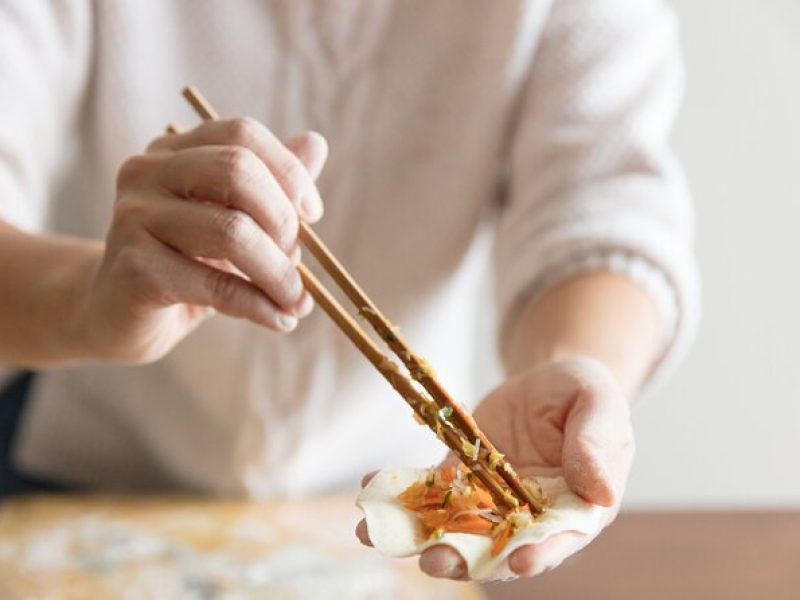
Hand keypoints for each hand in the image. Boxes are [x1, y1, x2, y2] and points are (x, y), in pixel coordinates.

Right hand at [72, 118, 327, 362]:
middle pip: (237, 171)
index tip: (313, 214)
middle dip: (284, 221)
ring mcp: (134, 217)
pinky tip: (279, 319)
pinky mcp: (134, 268)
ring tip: (297, 302)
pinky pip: (214, 284)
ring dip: (279, 273)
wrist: (116, 315)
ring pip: (231, 231)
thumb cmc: (183, 264)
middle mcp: (147, 173)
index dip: (289, 171)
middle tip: (299, 262)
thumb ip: (271, 187)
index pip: (242, 135)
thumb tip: (317, 143)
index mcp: (173, 152)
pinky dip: (258, 305)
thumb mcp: (230, 222)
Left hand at [356, 356, 634, 579]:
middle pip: (496, 547)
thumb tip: (602, 492)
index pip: (557, 540)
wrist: (547, 381)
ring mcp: (491, 501)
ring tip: (378, 534)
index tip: (516, 563)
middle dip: (463, 557)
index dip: (538, 554)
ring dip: (417, 534)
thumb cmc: (584, 395)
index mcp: (573, 509)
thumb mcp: (599, 406)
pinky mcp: (461, 477)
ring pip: (454, 526)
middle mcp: (528, 516)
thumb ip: (597, 445)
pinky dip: (400, 493)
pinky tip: (371, 489)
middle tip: (432, 561)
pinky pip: (430, 489)